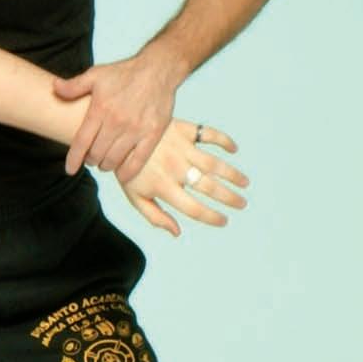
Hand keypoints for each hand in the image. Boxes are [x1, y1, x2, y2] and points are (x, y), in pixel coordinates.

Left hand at [55, 53, 180, 181]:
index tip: (69, 169)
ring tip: (105, 161)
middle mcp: (117, 121)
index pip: (82, 141)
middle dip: (91, 160)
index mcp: (101, 109)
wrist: (158, 69)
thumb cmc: (125, 73)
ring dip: (106, 165)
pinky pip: (138, 161)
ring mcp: (136, 129)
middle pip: (97, 154)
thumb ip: (74, 86)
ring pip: (114, 160)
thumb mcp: (96, 74)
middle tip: (92, 157)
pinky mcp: (152, 134)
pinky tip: (121, 173)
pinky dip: (127, 172)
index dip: (74, 159)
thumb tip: (54, 87)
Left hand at [120, 121, 247, 237]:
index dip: (212, 218)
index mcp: (163, 187)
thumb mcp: (135, 197)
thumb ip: (155, 216)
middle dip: (230, 198)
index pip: (194, 208)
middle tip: (242, 204)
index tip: (224, 221)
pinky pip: (209, 134)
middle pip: (209, 187)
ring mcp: (180, 148)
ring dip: (233, 174)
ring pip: (214, 163)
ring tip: (245, 183)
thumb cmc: (128, 170)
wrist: (117, 135)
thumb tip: (177, 232)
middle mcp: (174, 168)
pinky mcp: (183, 129)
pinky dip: (224, 140)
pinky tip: (233, 150)